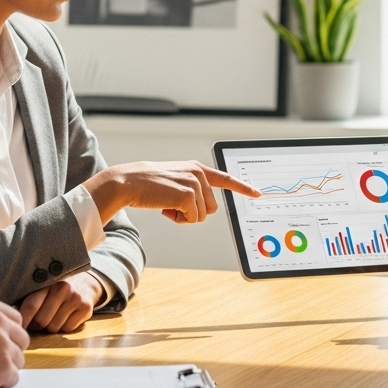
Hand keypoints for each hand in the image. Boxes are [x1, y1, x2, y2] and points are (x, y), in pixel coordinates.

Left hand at [19, 273, 102, 333]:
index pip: (31, 306)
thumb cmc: (54, 288)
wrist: (85, 282)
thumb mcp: (41, 286)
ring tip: (53, 316)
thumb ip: (25, 298)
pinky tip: (65, 316)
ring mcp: (75, 298)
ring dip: (50, 327)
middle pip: (41, 321)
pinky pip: (68, 329)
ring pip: (54, 328)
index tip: (18, 326)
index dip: (23, 320)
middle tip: (36, 322)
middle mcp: (62, 288)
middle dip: (36, 325)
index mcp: (47, 281)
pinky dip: (64, 327)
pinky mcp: (86, 308)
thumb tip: (9, 316)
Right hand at [84, 161, 259, 223]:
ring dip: (185, 216)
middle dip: (193, 212)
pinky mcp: (188, 195)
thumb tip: (204, 208)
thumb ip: (192, 187)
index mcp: (197, 168)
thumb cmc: (148, 185)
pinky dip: (178, 219)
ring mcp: (195, 183)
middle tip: (172, 205)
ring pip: (202, 215)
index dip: (242, 187)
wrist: (129, 182)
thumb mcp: (174, 180)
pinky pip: (192, 219)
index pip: (225, 178)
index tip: (258, 193)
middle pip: (211, 207)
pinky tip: (165, 208)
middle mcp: (199, 173)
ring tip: (167, 205)